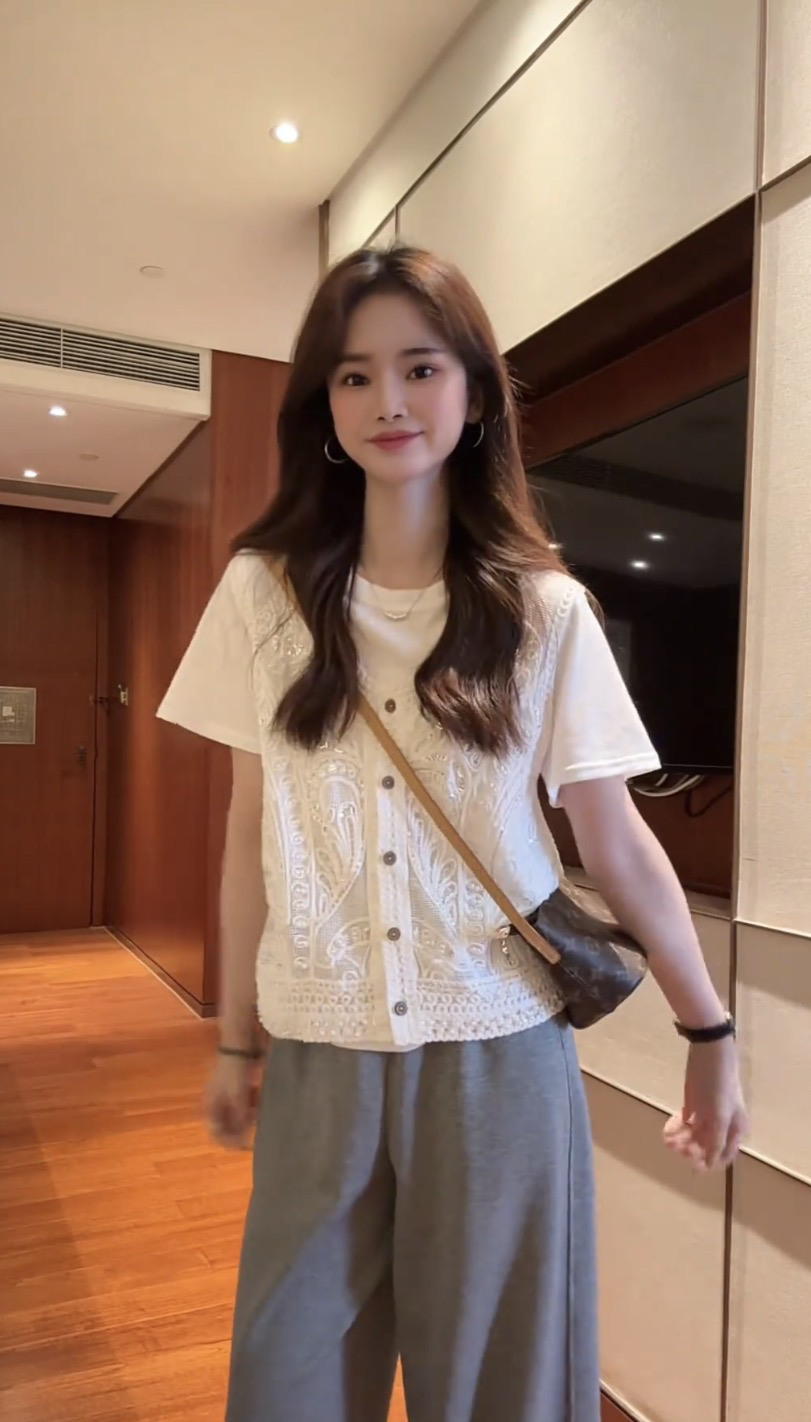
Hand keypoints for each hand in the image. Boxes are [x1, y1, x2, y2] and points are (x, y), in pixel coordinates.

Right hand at [203, 1051, 260, 1149]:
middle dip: (242, 1128)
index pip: (216, 1133)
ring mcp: (226, 1092)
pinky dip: (253, 1104)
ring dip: (250, 1116)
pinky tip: (263, 1099)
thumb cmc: (235, 1069)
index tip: (247, 1144)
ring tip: (262, 1112)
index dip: (230, 1142)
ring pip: (238, 1113)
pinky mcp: (237, 1084)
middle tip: (257, 1126)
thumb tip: (242, 1139)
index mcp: (211, 1105)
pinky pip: (244, 1101)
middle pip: (228, 1124)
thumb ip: (240, 1118)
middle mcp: (216, 1101)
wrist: (238, 1041)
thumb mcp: (238, 1096)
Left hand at [664, 1038, 747, 1171]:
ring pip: (694, 1135)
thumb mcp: (719, 1115)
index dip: (707, 1162)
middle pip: (706, 1146)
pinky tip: (668, 1129)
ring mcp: (708, 1113)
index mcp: (735, 1128)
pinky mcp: (695, 1103)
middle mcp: (723, 1124)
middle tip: (673, 1145)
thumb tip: (709, 1165)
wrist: (709, 1050)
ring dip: (681, 1139)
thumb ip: (715, 1141)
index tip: (691, 1164)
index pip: (723, 1155)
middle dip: (689, 1149)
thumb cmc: (718, 1084)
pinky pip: (686, 1122)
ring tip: (667, 1137)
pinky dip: (677, 1127)